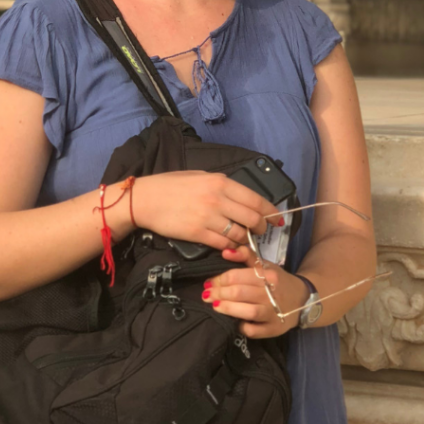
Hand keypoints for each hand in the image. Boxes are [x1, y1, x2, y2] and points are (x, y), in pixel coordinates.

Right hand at [123, 171, 283, 250]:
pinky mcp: (197, 234)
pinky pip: (222, 244)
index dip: (270, 212)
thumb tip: (241, 197)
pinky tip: (230, 246)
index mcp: (220, 182)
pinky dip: (230, 247)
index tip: (277, 219)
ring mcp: (207, 217)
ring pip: (239, 234)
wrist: (145, 199)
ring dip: (245, 239)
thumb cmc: (171, 186)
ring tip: (245, 239)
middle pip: (252, 218)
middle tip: (261, 231)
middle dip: (261, 228)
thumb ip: (222, 186)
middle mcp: (217, 199)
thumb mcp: (200, 177)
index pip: (255, 199)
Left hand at [203, 245, 309, 337]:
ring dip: (228, 309)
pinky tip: (235, 322)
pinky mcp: (274, 329)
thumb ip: (246, 256)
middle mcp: (272, 294)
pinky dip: (242, 327)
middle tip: (207, 295)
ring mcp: (274, 313)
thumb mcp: (266, 265)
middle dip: (218, 293)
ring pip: (247, 311)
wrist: (302, 300)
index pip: (237, 276)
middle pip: (239, 293)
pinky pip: (254, 331)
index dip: (219, 279)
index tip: (209, 282)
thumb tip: (225, 252)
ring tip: (216, 306)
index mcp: (269, 276)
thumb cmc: (278, 281)